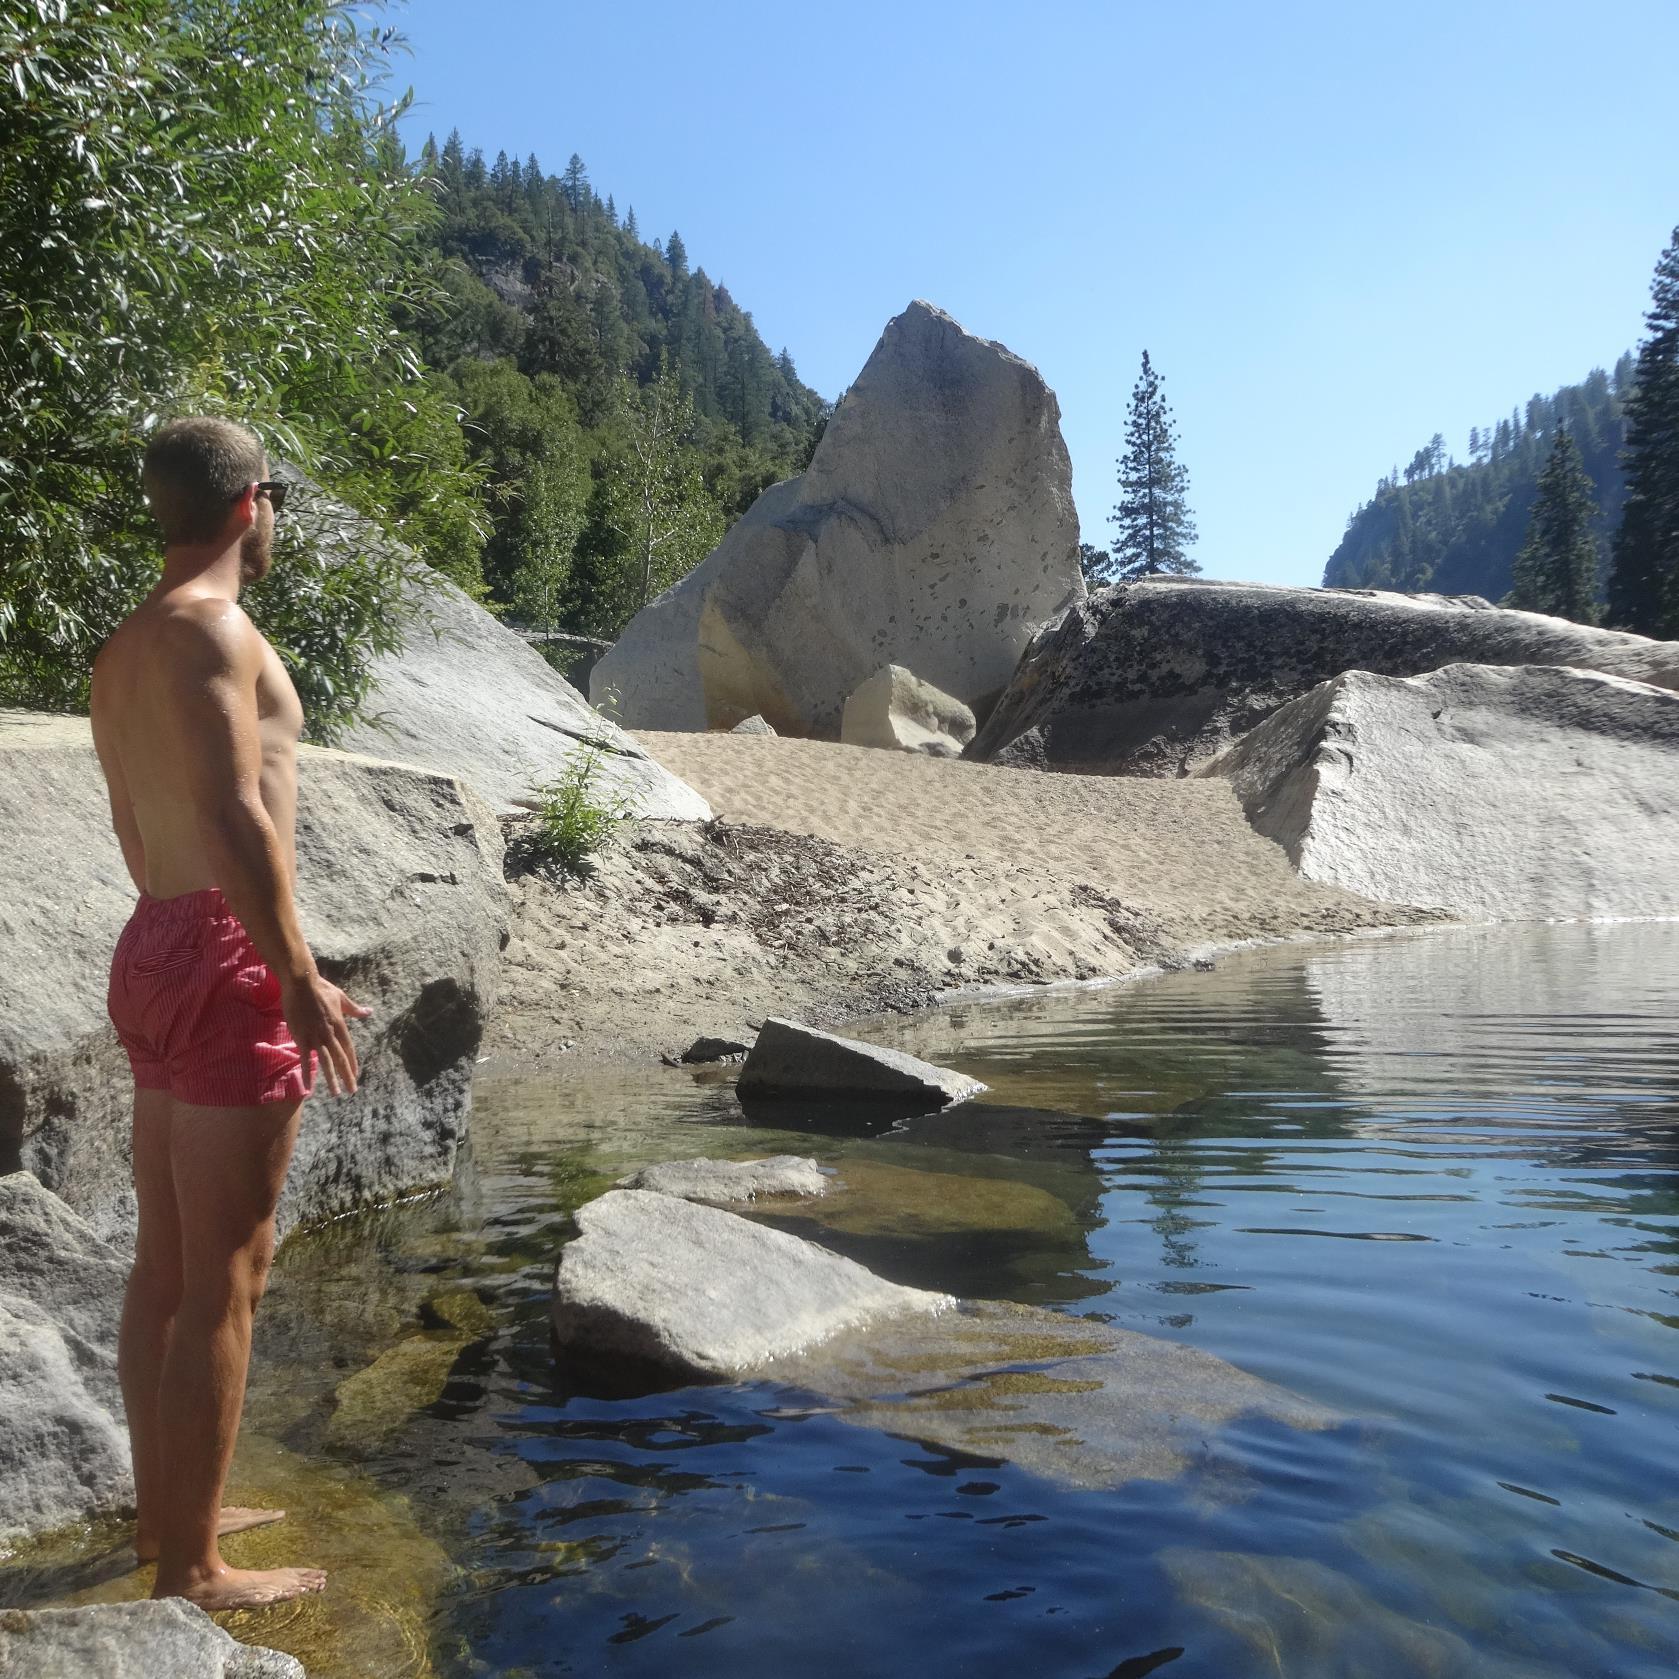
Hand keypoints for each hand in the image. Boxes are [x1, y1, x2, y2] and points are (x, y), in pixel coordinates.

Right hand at [282, 972, 372, 1096]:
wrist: (301, 983)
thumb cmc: (321, 989)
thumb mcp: (342, 998)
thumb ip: (355, 1009)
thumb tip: (369, 1012)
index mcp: (340, 1025)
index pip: (349, 1049)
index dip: (352, 1063)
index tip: (356, 1075)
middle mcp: (330, 1034)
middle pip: (341, 1058)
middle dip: (347, 1076)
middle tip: (352, 1091)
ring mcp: (316, 1037)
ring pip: (326, 1062)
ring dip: (332, 1079)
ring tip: (336, 1093)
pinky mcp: (302, 1037)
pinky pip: (306, 1059)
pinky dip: (307, 1073)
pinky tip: (309, 1085)